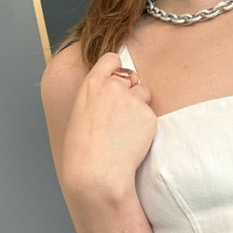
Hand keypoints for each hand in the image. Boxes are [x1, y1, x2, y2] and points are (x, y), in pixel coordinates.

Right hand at [60, 51, 156, 199]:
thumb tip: (110, 95)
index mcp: (92, 84)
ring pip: (144, 95)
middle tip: (122, 116)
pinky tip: (132, 142)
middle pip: (131, 77)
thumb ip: (98, 97)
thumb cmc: (83, 151)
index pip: (111, 59)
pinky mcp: (148, 116)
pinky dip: (146, 127)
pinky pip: (151, 115)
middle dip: (131, 91)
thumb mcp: (81, 113)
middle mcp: (113, 87)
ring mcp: (132, 100)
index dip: (117, 69)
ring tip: (125, 132)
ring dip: (140, 108)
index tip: (118, 80)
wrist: (96, 173)